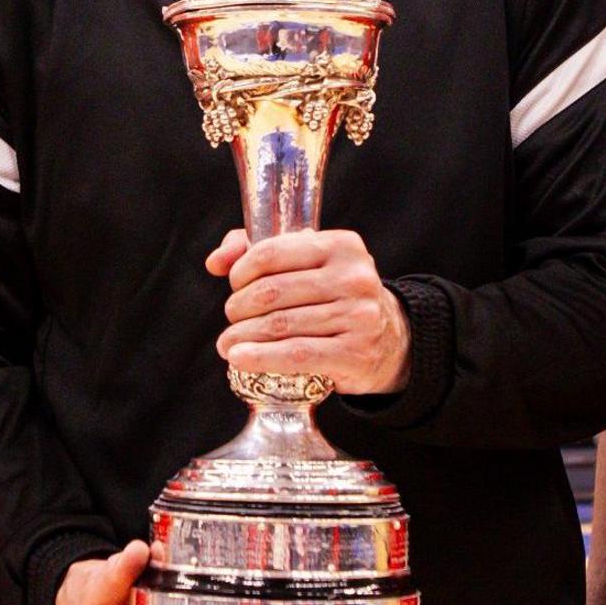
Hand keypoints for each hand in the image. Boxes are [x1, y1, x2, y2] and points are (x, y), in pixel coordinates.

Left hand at [206, 229, 410, 395]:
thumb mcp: (309, 263)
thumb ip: (259, 251)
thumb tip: (216, 262)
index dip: (242, 270)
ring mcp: (358, 316)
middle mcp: (354, 277)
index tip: (235, 285)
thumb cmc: (336, 296)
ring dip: (242, 336)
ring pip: (280, 325)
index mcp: (342, 245)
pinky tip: (239, 358)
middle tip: (232, 318)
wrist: (389, 340)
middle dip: (240, 307)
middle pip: (272, 291)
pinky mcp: (355, 352)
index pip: (272, 252)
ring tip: (227, 343)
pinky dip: (260, 357)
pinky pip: (295, 355)